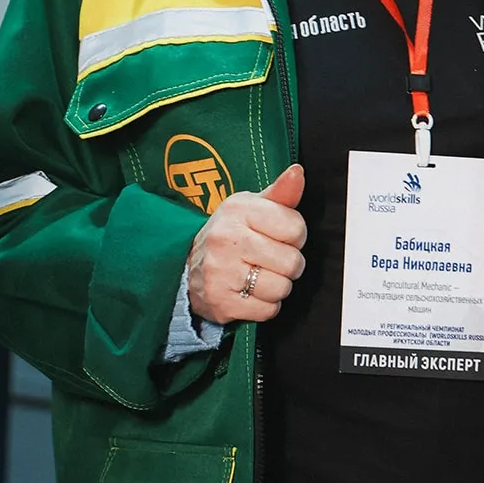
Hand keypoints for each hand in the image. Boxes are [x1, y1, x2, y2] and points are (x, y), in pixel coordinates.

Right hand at [187, 164, 306, 324]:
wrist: (186, 266)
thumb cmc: (229, 234)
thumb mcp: (250, 207)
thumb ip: (280, 193)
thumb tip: (297, 172)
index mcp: (237, 210)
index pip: (296, 228)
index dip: (295, 236)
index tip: (278, 237)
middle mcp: (226, 239)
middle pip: (292, 262)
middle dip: (288, 264)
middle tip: (269, 259)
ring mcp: (220, 272)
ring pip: (281, 289)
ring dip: (277, 287)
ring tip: (258, 276)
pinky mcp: (220, 302)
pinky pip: (267, 310)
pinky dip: (265, 306)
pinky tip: (249, 293)